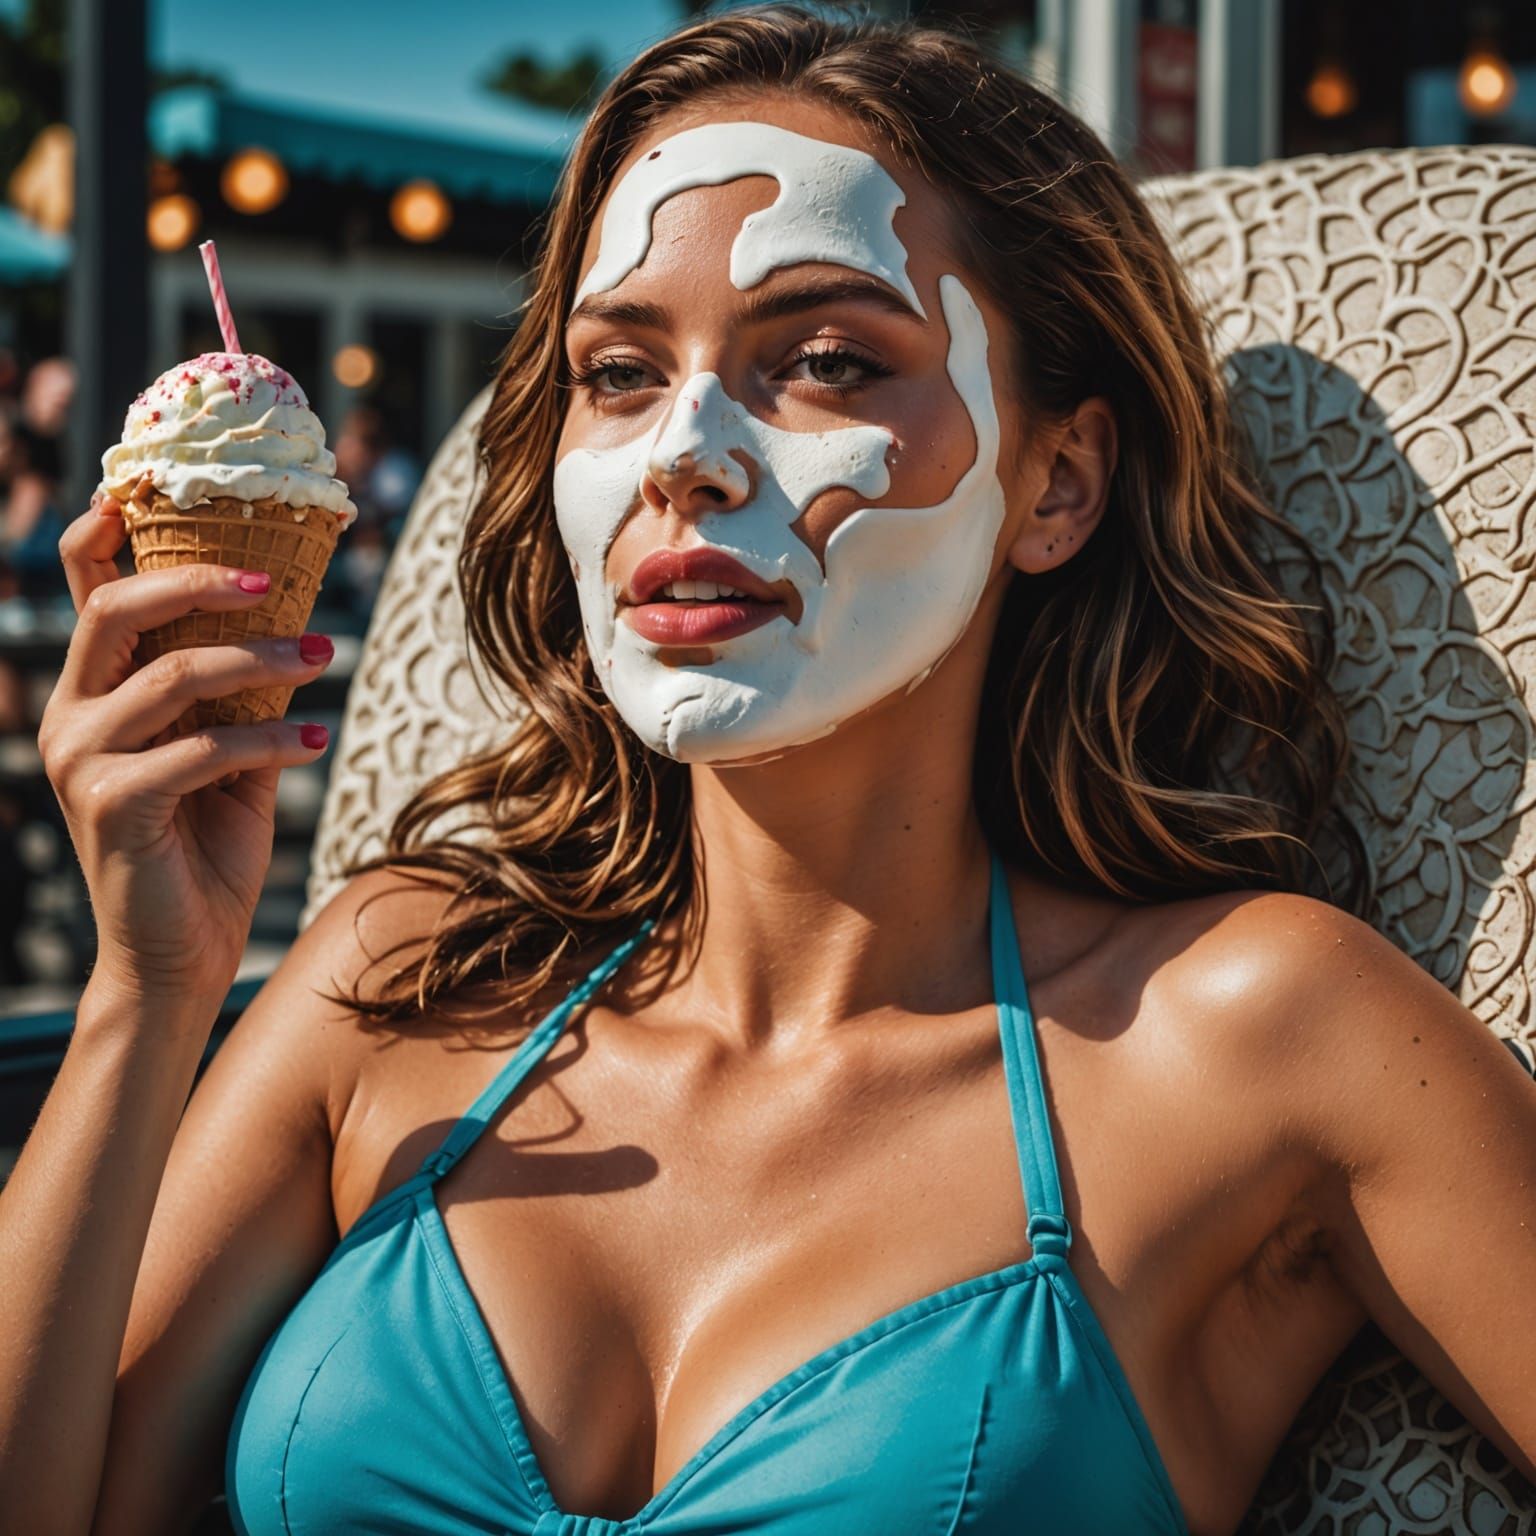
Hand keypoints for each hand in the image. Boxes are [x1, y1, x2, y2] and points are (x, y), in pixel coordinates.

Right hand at [39, 493, 333, 1003]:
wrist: (182, 952)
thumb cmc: (205, 848)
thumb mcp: (231, 757)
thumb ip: (244, 696)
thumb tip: (298, 631)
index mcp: (93, 693)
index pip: (89, 592)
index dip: (111, 531)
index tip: (157, 487)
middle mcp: (71, 716)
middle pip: (117, 611)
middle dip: (200, 580)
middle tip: (275, 578)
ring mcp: (81, 760)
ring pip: (170, 675)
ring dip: (260, 661)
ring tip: (323, 657)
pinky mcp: (112, 806)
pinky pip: (200, 749)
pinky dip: (268, 739)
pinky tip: (314, 740)